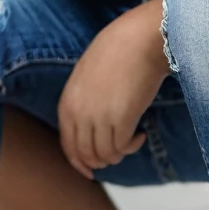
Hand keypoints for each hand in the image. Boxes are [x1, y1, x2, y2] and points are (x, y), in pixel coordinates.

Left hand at [57, 0, 170, 179]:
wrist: (138, 39)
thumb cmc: (117, 52)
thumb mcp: (87, 78)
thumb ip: (83, 103)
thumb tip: (91, 129)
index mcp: (67, 103)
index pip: (68, 145)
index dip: (80, 163)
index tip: (92, 171)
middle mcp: (79, 114)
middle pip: (87, 155)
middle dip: (103, 160)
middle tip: (120, 150)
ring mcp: (99, 117)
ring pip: (106, 155)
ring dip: (120, 152)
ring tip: (133, 136)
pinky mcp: (121, 119)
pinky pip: (123, 147)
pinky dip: (132, 145)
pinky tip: (141, 132)